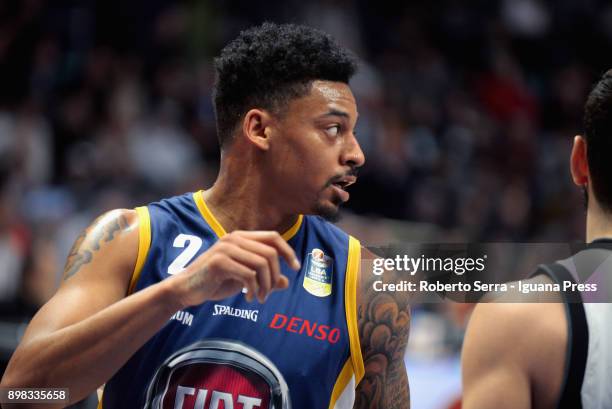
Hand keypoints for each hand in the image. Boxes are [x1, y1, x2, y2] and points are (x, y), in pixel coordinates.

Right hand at [171, 231, 300, 305]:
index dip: (288, 251)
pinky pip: (248, 274)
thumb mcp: (244, 278)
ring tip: (260, 298)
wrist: (187, 289)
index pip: (273, 237)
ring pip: (262, 264)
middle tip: (269, 292)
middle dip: (275, 275)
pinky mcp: (219, 262)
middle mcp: (234, 238)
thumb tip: (286, 282)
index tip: (296, 268)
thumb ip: (264, 278)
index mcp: (241, 237)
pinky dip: (253, 289)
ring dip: (265, 285)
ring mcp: (226, 248)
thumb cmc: (215, 282)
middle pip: (270, 252)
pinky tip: (248, 298)